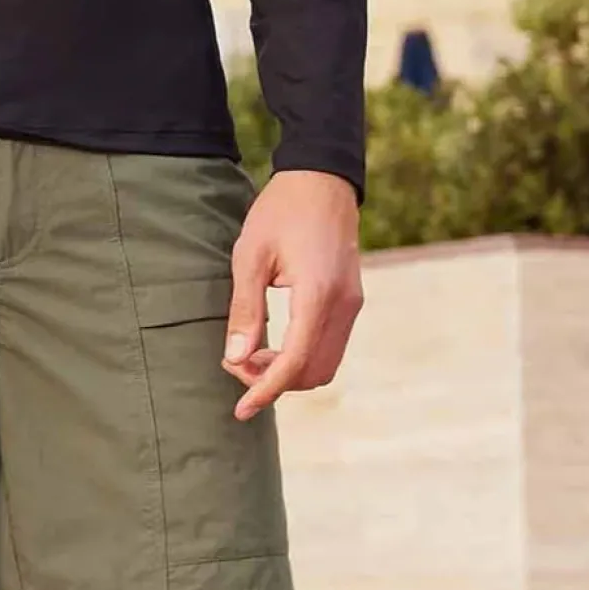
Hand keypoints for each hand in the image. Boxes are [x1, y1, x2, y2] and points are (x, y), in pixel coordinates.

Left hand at [221, 169, 362, 420]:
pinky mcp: (351, 300)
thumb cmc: (281, 211)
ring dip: (290, 371)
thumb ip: (246, 309)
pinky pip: (331, 345)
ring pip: (325, 364)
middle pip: (314, 372)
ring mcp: (352, 304)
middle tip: (236, 363)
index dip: (266, 389)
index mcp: (318, 294)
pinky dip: (303, 355)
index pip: (295, 360)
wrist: (321, 179)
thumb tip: (236, 358)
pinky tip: (274, 342)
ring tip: (251, 353)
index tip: (240, 410)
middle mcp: (343, 305)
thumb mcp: (251, 254)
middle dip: (275, 381)